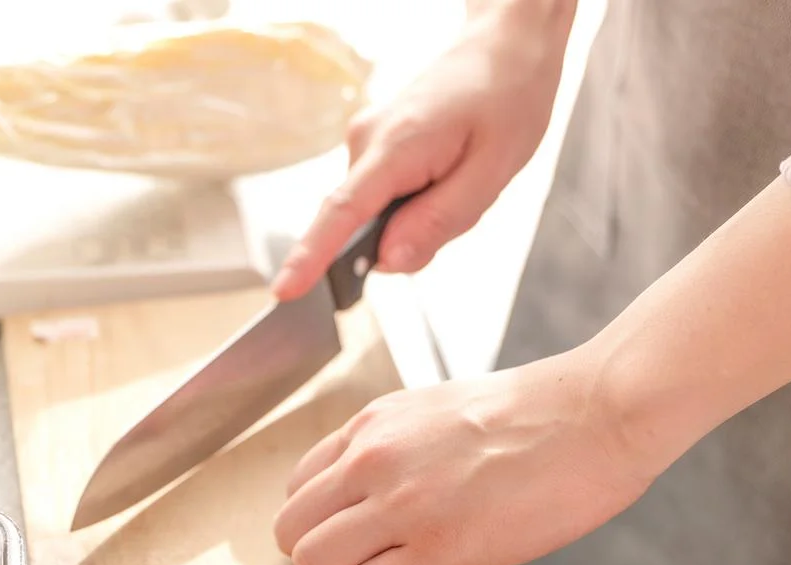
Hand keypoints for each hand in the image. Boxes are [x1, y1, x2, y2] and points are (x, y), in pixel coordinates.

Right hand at [269, 10, 568, 300]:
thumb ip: (438, 222)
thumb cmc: (506, 98)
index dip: (311, 257)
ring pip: (377, 216)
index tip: (284, 290)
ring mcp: (365, 142)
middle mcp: (366, 142)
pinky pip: (382, 198)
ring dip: (417, 217)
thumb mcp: (490, 173)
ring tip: (459, 177)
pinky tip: (444, 173)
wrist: (505, 47)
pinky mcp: (372, 146)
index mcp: (396, 146)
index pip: (342, 213)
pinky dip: (414, 202)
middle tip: (462, 200)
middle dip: (407, 238)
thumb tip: (389, 263)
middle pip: (363, 226)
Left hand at [272, 349, 654, 564]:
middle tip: (367, 561)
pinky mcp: (438, 550)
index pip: (298, 487)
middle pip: (291, 530)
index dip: (323, 519)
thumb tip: (368, 493)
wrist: (598, 413)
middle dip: (323, 554)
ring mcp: (401, 505)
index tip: (354, 532)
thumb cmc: (536, 415)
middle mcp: (372, 459)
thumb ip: (391, 447)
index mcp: (372, 424)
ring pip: (314, 564)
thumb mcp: (438, 409)